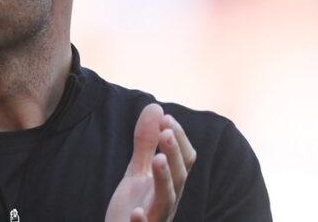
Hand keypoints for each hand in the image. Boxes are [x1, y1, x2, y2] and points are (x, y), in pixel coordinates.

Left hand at [104, 104, 195, 221]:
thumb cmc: (134, 206)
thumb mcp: (138, 170)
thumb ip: (146, 142)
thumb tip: (156, 107)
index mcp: (170, 185)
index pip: (184, 160)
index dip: (178, 139)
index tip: (166, 118)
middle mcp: (168, 202)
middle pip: (178, 177)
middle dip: (174, 153)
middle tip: (165, 131)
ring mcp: (155, 219)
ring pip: (166, 201)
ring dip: (164, 180)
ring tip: (158, 160)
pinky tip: (136, 213)